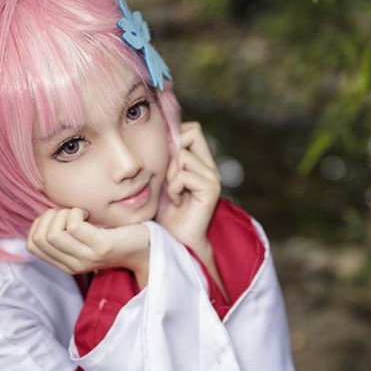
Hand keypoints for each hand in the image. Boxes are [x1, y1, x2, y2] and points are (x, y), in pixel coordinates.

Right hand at [27, 207, 149, 285]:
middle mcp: (73, 265)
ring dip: (64, 213)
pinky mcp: (101, 247)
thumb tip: (44, 217)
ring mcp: (87, 257)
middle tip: (72, 213)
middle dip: (51, 217)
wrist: (146, 247)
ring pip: (53, 233)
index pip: (32, 245)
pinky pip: (73, 226)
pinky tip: (88, 213)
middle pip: (41, 238)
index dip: (40, 225)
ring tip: (81, 213)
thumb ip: (64, 234)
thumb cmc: (114, 235)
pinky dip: (75, 212)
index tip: (61, 218)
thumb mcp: (84, 239)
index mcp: (66, 264)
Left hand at [156, 121, 221, 258]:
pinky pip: (183, 175)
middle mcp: (210, 166)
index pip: (191, 129)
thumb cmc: (165, 212)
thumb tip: (158, 133)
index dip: (174, 137)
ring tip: (172, 193)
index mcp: (200, 161)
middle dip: (172, 152)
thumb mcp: (161, 179)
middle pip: (192, 132)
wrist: (176, 241)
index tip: (163, 161)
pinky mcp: (211, 189)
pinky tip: (176, 202)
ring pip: (183, 156)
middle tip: (168, 177)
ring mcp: (213, 177)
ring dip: (170, 175)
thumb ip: (165, 158)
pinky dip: (173, 189)